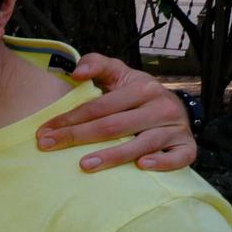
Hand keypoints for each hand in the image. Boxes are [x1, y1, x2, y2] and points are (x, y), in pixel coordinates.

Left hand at [37, 53, 197, 171]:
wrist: (175, 107)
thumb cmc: (138, 95)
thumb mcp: (120, 74)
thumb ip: (97, 65)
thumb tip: (76, 72)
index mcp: (142, 88)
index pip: (99, 107)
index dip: (69, 119)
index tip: (44, 132)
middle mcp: (161, 107)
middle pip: (114, 126)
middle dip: (78, 137)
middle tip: (49, 147)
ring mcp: (176, 128)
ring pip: (143, 144)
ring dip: (113, 156)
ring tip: (85, 165)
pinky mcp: (187, 146)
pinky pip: (179, 158)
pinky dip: (162, 163)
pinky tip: (141, 167)